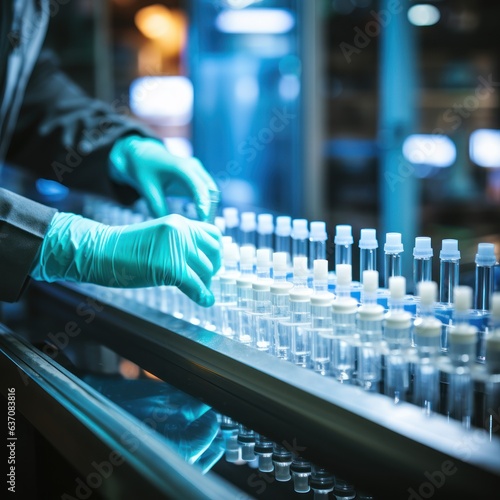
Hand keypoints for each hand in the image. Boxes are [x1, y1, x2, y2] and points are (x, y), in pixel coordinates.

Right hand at [30, 212, 221, 305]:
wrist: (101, 252)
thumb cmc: (125, 249)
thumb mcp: (159, 238)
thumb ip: (181, 243)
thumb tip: (205, 261)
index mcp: (179, 222)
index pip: (213, 234)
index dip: (216, 251)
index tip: (212, 262)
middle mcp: (181, 231)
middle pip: (214, 253)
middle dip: (212, 269)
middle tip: (204, 279)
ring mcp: (176, 248)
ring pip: (206, 270)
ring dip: (204, 283)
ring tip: (197, 289)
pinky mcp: (171, 267)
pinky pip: (196, 285)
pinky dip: (203, 295)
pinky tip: (205, 301)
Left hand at [109, 135, 219, 220]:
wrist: (145, 155)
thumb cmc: (145, 169)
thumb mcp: (147, 188)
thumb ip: (157, 205)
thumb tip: (168, 224)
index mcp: (181, 167)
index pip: (198, 186)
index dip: (202, 202)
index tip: (204, 218)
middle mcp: (193, 167)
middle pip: (209, 190)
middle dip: (209, 208)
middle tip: (205, 227)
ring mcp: (198, 170)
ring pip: (212, 191)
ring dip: (210, 207)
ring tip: (205, 225)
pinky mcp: (198, 176)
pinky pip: (207, 191)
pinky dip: (207, 204)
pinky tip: (202, 217)